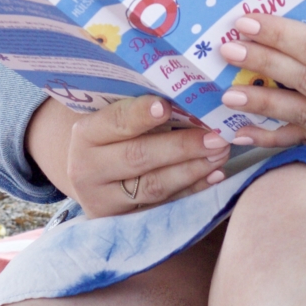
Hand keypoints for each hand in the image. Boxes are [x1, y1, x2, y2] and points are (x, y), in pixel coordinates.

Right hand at [27, 96, 230, 217]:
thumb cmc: (110, 136)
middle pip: (138, 157)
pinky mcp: (125, 221)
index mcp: (84, 134)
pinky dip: (192, 190)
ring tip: (221, 153)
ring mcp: (105, 200)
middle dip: (181, 147)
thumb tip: (185, 84)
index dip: (140, 114)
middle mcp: (87, 169)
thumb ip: (136, 106)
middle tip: (216, 135)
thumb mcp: (109, 118)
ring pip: (154, 186)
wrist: (91, 178)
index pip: (114, 122)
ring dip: (192, 169)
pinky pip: (164, 206)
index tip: (167, 105)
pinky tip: (214, 176)